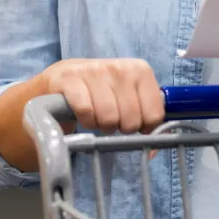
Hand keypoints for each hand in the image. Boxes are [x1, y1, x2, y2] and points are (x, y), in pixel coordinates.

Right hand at [39, 58, 165, 133]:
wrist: (63, 77)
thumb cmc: (101, 91)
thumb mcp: (129, 97)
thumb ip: (147, 119)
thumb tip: (153, 151)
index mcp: (140, 70)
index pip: (154, 115)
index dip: (143, 127)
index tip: (132, 122)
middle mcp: (120, 67)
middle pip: (131, 120)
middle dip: (120, 127)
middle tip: (111, 119)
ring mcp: (94, 71)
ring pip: (109, 118)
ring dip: (101, 125)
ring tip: (97, 116)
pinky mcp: (70, 79)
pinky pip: (86, 111)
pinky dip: (85, 120)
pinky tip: (84, 114)